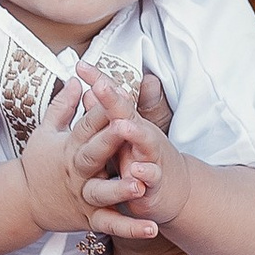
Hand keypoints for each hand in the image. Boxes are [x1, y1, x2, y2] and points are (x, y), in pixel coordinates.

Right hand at [20, 71, 159, 244]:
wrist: (22, 203)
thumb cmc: (38, 165)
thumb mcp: (45, 131)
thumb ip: (63, 105)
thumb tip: (76, 80)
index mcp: (69, 147)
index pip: (87, 124)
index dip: (102, 108)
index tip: (120, 91)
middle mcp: (76, 171)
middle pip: (93, 153)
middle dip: (109, 140)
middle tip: (128, 128)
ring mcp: (83, 195)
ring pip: (102, 192)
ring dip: (120, 189)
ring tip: (140, 185)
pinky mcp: (89, 218)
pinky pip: (110, 224)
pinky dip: (130, 228)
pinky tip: (151, 228)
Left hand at [73, 74, 200, 245]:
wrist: (174, 189)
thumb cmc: (141, 159)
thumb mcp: (123, 135)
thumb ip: (105, 114)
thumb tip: (88, 90)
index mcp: (129, 123)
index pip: (113, 98)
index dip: (98, 81)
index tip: (80, 64)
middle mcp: (141, 135)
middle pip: (127, 113)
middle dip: (113, 99)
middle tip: (99, 86)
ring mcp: (150, 156)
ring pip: (144, 142)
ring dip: (134, 133)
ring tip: (122, 125)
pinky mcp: (156, 182)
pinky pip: (152, 177)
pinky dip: (146, 173)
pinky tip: (137, 170)